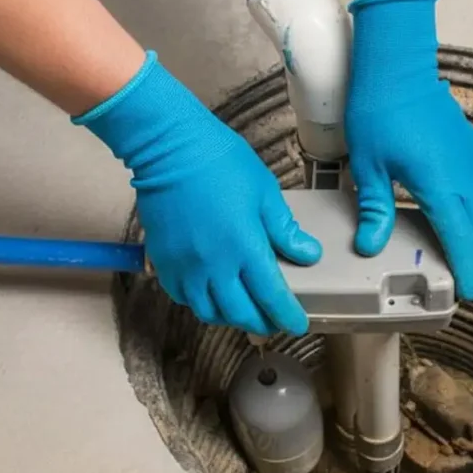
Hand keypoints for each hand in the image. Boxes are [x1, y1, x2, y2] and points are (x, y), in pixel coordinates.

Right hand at [75, 52, 320, 334]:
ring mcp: (185, 267)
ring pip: (209, 312)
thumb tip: (308, 255)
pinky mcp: (164, 262)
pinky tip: (213, 294)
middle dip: (261, 323)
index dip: (287, 316)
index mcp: (245, 247)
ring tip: (244, 310)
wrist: (168, 148)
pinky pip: (183, 297)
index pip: (271, 297)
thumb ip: (284, 229)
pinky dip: (201, 303)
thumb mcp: (264, 192)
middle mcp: (214, 265)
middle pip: (240, 313)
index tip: (297, 325)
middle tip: (273, 322)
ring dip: (230, 318)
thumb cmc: (220, 162)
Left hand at [344, 0, 472, 300]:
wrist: (398, 67)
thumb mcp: (369, 166)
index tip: (469, 290)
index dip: (467, 267)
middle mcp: (463, 176)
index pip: (461, 238)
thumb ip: (375, 210)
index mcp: (440, 186)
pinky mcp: (470, 150)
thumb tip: (369, 244)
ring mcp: (471, 162)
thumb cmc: (381, 110)